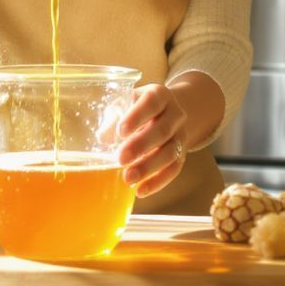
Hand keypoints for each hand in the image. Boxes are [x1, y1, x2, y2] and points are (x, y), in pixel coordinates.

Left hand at [116, 83, 187, 198]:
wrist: (166, 113)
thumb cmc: (136, 108)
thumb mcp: (124, 104)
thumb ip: (114, 118)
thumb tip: (102, 137)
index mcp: (159, 95)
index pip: (151, 103)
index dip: (137, 117)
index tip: (120, 132)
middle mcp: (175, 113)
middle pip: (162, 130)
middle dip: (141, 146)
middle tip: (120, 159)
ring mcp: (181, 134)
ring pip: (171, 152)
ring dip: (149, 167)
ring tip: (128, 178)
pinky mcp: (182, 154)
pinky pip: (174, 169)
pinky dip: (158, 182)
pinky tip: (141, 190)